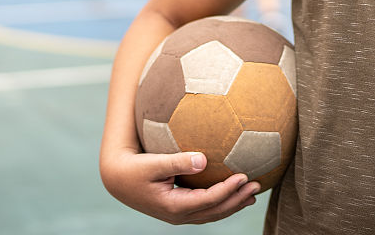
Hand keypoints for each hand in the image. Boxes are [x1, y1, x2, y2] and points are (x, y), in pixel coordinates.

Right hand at [101, 149, 260, 224]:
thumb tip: (203, 159)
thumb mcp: (152, 163)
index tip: (244, 176)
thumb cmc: (134, 168)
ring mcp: (179, 214)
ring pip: (212, 213)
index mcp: (174, 206)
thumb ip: (177, 162)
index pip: (209, 201)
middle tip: (257, 186)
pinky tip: (231, 190)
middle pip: (215, 211)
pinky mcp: (179, 208)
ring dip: (232, 203)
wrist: (117, 179)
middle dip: (237, 200)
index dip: (228, 190)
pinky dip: (221, 201)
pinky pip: (205, 207)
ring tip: (251, 193)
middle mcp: (179, 215)